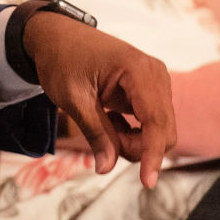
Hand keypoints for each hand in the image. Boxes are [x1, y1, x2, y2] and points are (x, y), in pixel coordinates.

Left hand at [24, 12, 174, 186]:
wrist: (56, 36)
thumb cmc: (62, 59)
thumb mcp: (72, 97)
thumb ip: (95, 132)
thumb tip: (106, 168)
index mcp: (139, 70)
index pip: (156, 121)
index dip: (153, 154)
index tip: (147, 183)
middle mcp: (155, 74)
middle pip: (163, 130)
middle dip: (136, 147)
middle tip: (102, 139)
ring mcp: (156, 82)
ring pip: (159, 131)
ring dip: (133, 141)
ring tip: (103, 125)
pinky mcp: (150, 91)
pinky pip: (152, 125)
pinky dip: (133, 134)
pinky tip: (111, 121)